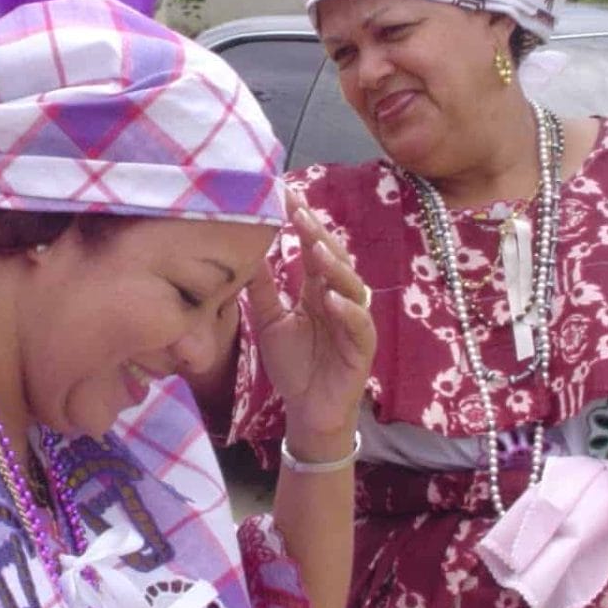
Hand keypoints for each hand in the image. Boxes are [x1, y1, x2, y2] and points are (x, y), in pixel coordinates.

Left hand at [249, 193, 375, 444]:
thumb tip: (246, 252)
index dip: (302, 223)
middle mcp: (339, 300)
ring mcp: (353, 323)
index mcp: (318, 290)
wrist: (306, 411)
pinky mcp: (361, 350)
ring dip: (335, 267)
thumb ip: (263, 289)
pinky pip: (359, 326)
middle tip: (299, 212)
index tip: (285, 196)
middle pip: (334, 260)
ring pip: (351, 287)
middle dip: (318, 235)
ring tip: (316, 250)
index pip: (313, 250)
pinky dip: (347, 312)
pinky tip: (332, 299)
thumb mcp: (271, 322)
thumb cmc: (294, 365)